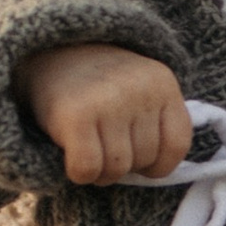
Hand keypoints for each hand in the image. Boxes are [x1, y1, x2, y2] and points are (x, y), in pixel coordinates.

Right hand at [19, 43, 193, 182]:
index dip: (158, 163)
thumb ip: (156, 122)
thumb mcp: (139, 90)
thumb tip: (157, 172)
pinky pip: (88, 169)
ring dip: (100, 170)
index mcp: (162, 82)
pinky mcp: (75, 115)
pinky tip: (70, 153)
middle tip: (103, 143)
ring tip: (88, 146)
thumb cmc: (98, 84)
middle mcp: (138, 89)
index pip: (177, 145)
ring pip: (116, 169)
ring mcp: (108, 101)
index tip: (136, 156)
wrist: (48, 52)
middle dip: (123, 163)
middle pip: (144, 160)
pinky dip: (79, 173)